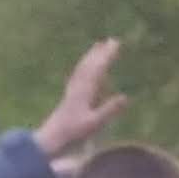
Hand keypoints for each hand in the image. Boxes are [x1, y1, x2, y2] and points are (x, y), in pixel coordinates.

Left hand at [32, 40, 126, 157]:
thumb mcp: (95, 123)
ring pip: (83, 67)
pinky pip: (78, 74)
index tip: (116, 44)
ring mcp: (73, 89)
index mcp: (85, 90)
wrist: (52, 138)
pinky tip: (86, 66)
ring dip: (91, 55)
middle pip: (90, 64)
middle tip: (112, 40)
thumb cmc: (74, 132)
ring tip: (99, 45)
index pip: (98, 68)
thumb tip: (126, 97)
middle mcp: (78, 86)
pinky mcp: (69, 95)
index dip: (107, 55)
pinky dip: (84, 66)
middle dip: (101, 51)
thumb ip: (109, 110)